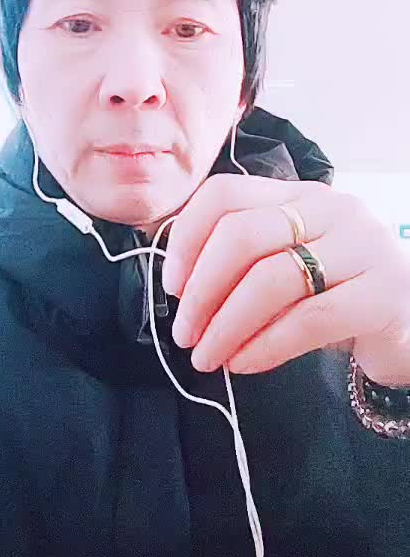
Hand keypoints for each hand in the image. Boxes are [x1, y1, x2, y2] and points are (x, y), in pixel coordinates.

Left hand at [162, 174, 409, 386]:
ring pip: (271, 278)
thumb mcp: (288, 269)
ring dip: (226, 325)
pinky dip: (265, 346)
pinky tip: (242, 364)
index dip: (187, 238)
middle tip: (184, 332)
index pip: (226, 193)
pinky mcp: (384, 294)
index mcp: (299, 195)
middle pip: (242, 233)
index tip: (172, 284)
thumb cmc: (338, 298)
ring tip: (206, 356)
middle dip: (201, 289)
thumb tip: (181, 289)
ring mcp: (363, 247)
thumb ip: (245, 265)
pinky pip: (309, 320)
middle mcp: (333, 209)